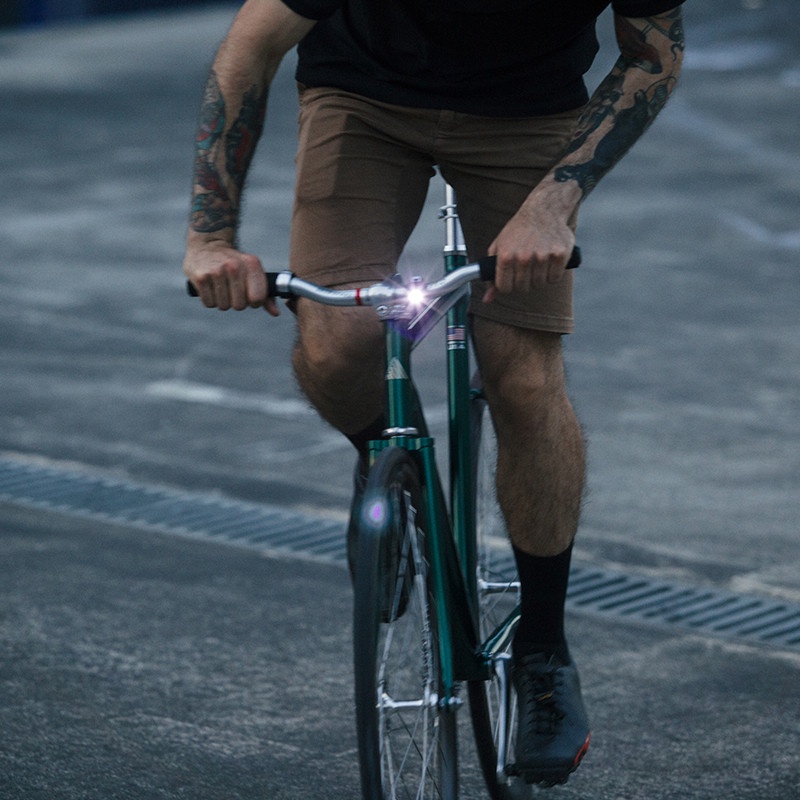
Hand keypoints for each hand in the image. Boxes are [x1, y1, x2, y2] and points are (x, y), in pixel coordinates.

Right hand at [183, 241, 278, 315]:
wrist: (207, 246)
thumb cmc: (235, 264)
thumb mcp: (252, 272)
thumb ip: (266, 294)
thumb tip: (276, 313)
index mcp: (251, 264)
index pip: (258, 299)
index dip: (254, 302)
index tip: (249, 295)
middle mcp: (234, 266)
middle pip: (240, 306)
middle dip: (236, 302)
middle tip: (232, 290)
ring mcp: (216, 272)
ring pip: (224, 306)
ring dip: (222, 301)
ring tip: (221, 287)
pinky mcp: (201, 278)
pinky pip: (209, 304)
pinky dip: (210, 300)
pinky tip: (211, 287)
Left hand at [483, 179, 578, 302]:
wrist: (544, 210)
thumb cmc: (518, 230)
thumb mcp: (499, 248)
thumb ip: (491, 275)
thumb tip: (487, 300)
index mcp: (505, 256)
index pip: (504, 288)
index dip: (508, 285)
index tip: (511, 277)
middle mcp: (523, 257)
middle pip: (522, 288)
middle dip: (523, 281)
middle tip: (526, 266)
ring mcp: (543, 256)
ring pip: (539, 284)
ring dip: (538, 277)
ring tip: (537, 260)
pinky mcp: (559, 255)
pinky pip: (554, 278)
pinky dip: (553, 273)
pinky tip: (549, 260)